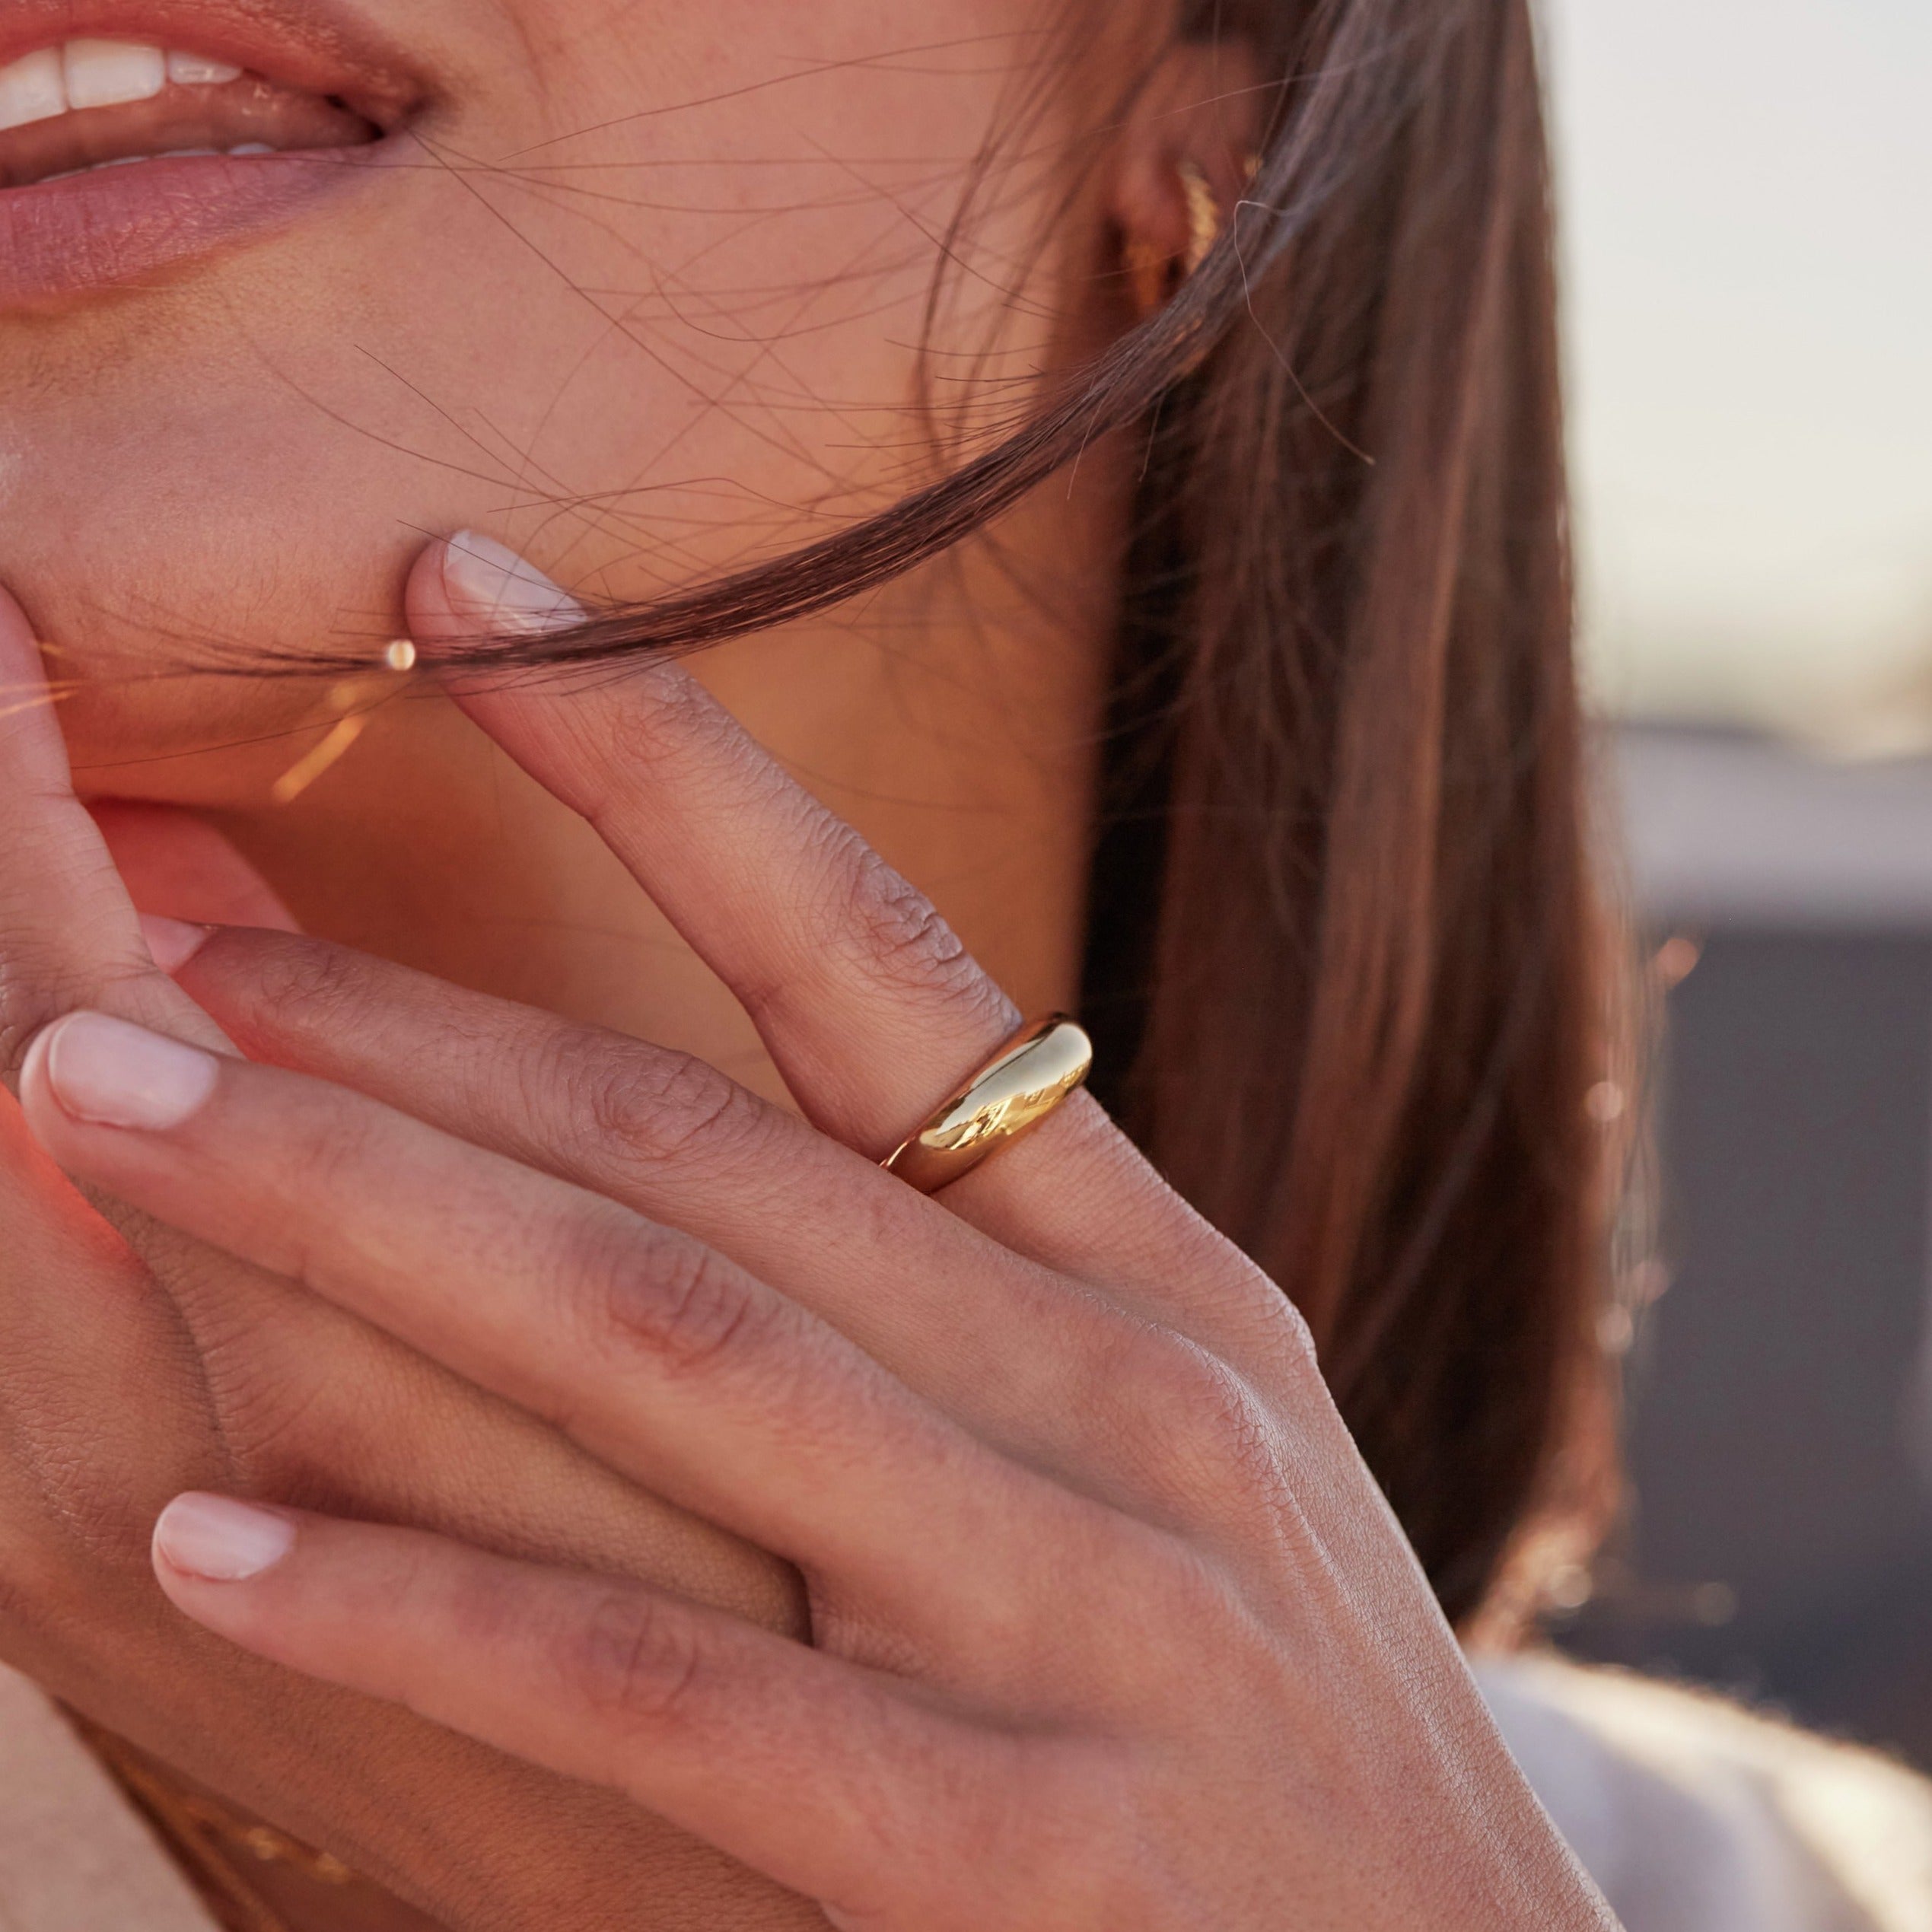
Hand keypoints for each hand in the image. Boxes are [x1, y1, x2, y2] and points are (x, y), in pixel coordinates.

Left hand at [21, 544, 1613, 1929]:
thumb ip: (991, 1295)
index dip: (662, 760)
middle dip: (405, 1030)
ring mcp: (1080, 1620)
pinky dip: (436, 1601)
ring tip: (107, 1108)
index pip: (884, 958)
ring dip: (361, 1221)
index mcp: (1159, 1286)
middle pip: (707, 1152)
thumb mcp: (1187, 1453)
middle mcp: (1124, 1401)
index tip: (459, 590)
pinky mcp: (1014, 1856)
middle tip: (142, 934)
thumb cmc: (1289, 1730)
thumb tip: (730, 1131)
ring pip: (671, 1353)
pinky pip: (673, 1695)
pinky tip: (213, 1526)